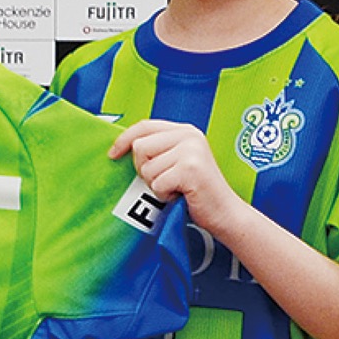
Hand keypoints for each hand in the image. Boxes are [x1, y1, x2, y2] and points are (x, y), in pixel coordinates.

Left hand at [110, 117, 237, 233]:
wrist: (226, 213)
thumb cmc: (196, 190)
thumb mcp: (177, 161)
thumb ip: (157, 149)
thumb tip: (121, 146)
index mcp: (185, 130)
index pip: (144, 126)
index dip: (123, 140)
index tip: (112, 154)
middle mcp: (189, 135)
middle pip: (140, 146)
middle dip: (144, 169)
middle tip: (164, 180)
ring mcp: (191, 150)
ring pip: (147, 168)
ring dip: (156, 185)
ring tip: (176, 188)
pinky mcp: (190, 168)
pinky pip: (157, 183)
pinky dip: (164, 195)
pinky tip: (181, 195)